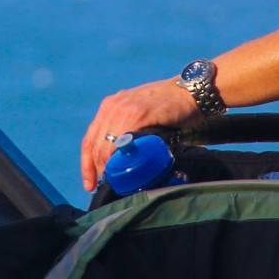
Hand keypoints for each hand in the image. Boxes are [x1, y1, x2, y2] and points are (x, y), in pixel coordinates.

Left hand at [79, 79, 202, 191]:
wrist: (191, 92)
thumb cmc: (168, 107)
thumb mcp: (140, 112)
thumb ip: (128, 127)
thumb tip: (122, 159)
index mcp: (110, 106)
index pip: (90, 139)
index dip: (86, 163)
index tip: (89, 183)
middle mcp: (113, 106)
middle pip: (94, 143)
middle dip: (93, 168)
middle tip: (99, 186)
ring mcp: (125, 108)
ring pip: (105, 143)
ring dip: (106, 165)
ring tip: (113, 180)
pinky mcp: (139, 112)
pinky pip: (122, 138)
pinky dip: (119, 155)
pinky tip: (122, 167)